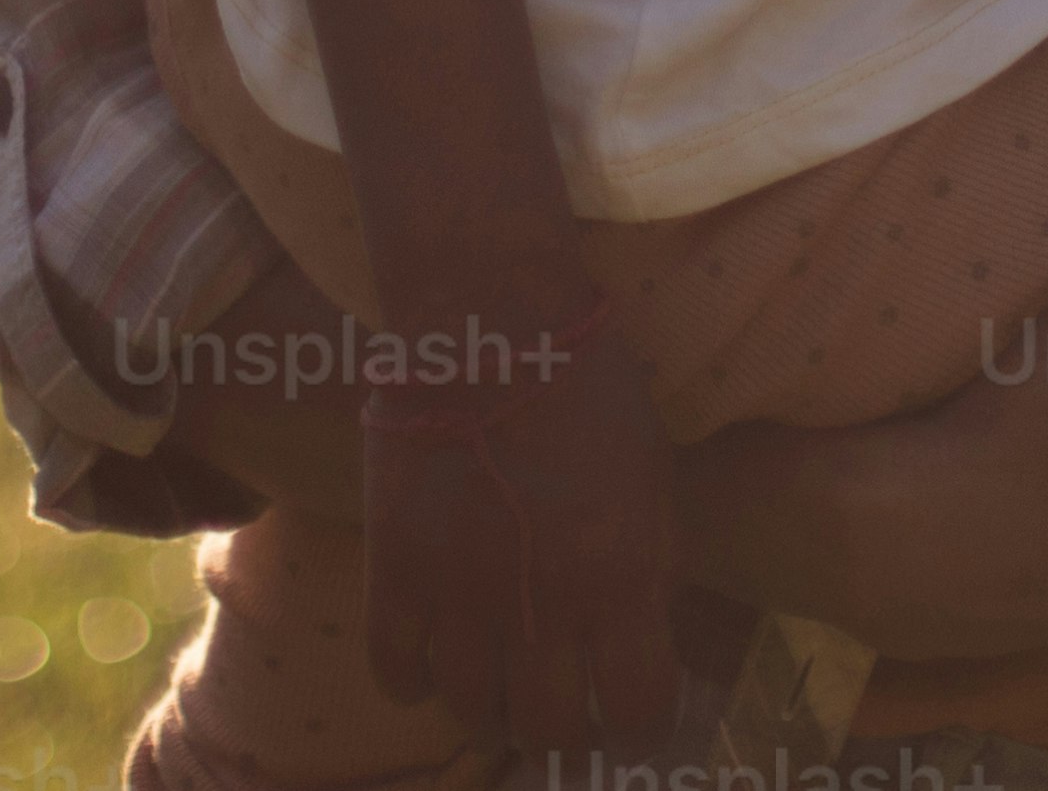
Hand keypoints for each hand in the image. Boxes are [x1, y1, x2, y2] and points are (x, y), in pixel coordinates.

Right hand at [360, 304, 685, 752]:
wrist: (489, 318)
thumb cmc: (591, 388)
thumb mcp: (654, 480)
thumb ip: (651, 574)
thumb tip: (648, 652)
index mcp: (621, 577)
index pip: (639, 714)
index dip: (642, 730)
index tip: (635, 721)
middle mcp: (540, 603)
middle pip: (547, 730)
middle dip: (564, 728)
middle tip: (566, 703)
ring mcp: (458, 594)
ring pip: (473, 712)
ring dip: (495, 707)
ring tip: (505, 680)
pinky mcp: (393, 570)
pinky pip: (397, 673)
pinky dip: (418, 678)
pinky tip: (439, 653)